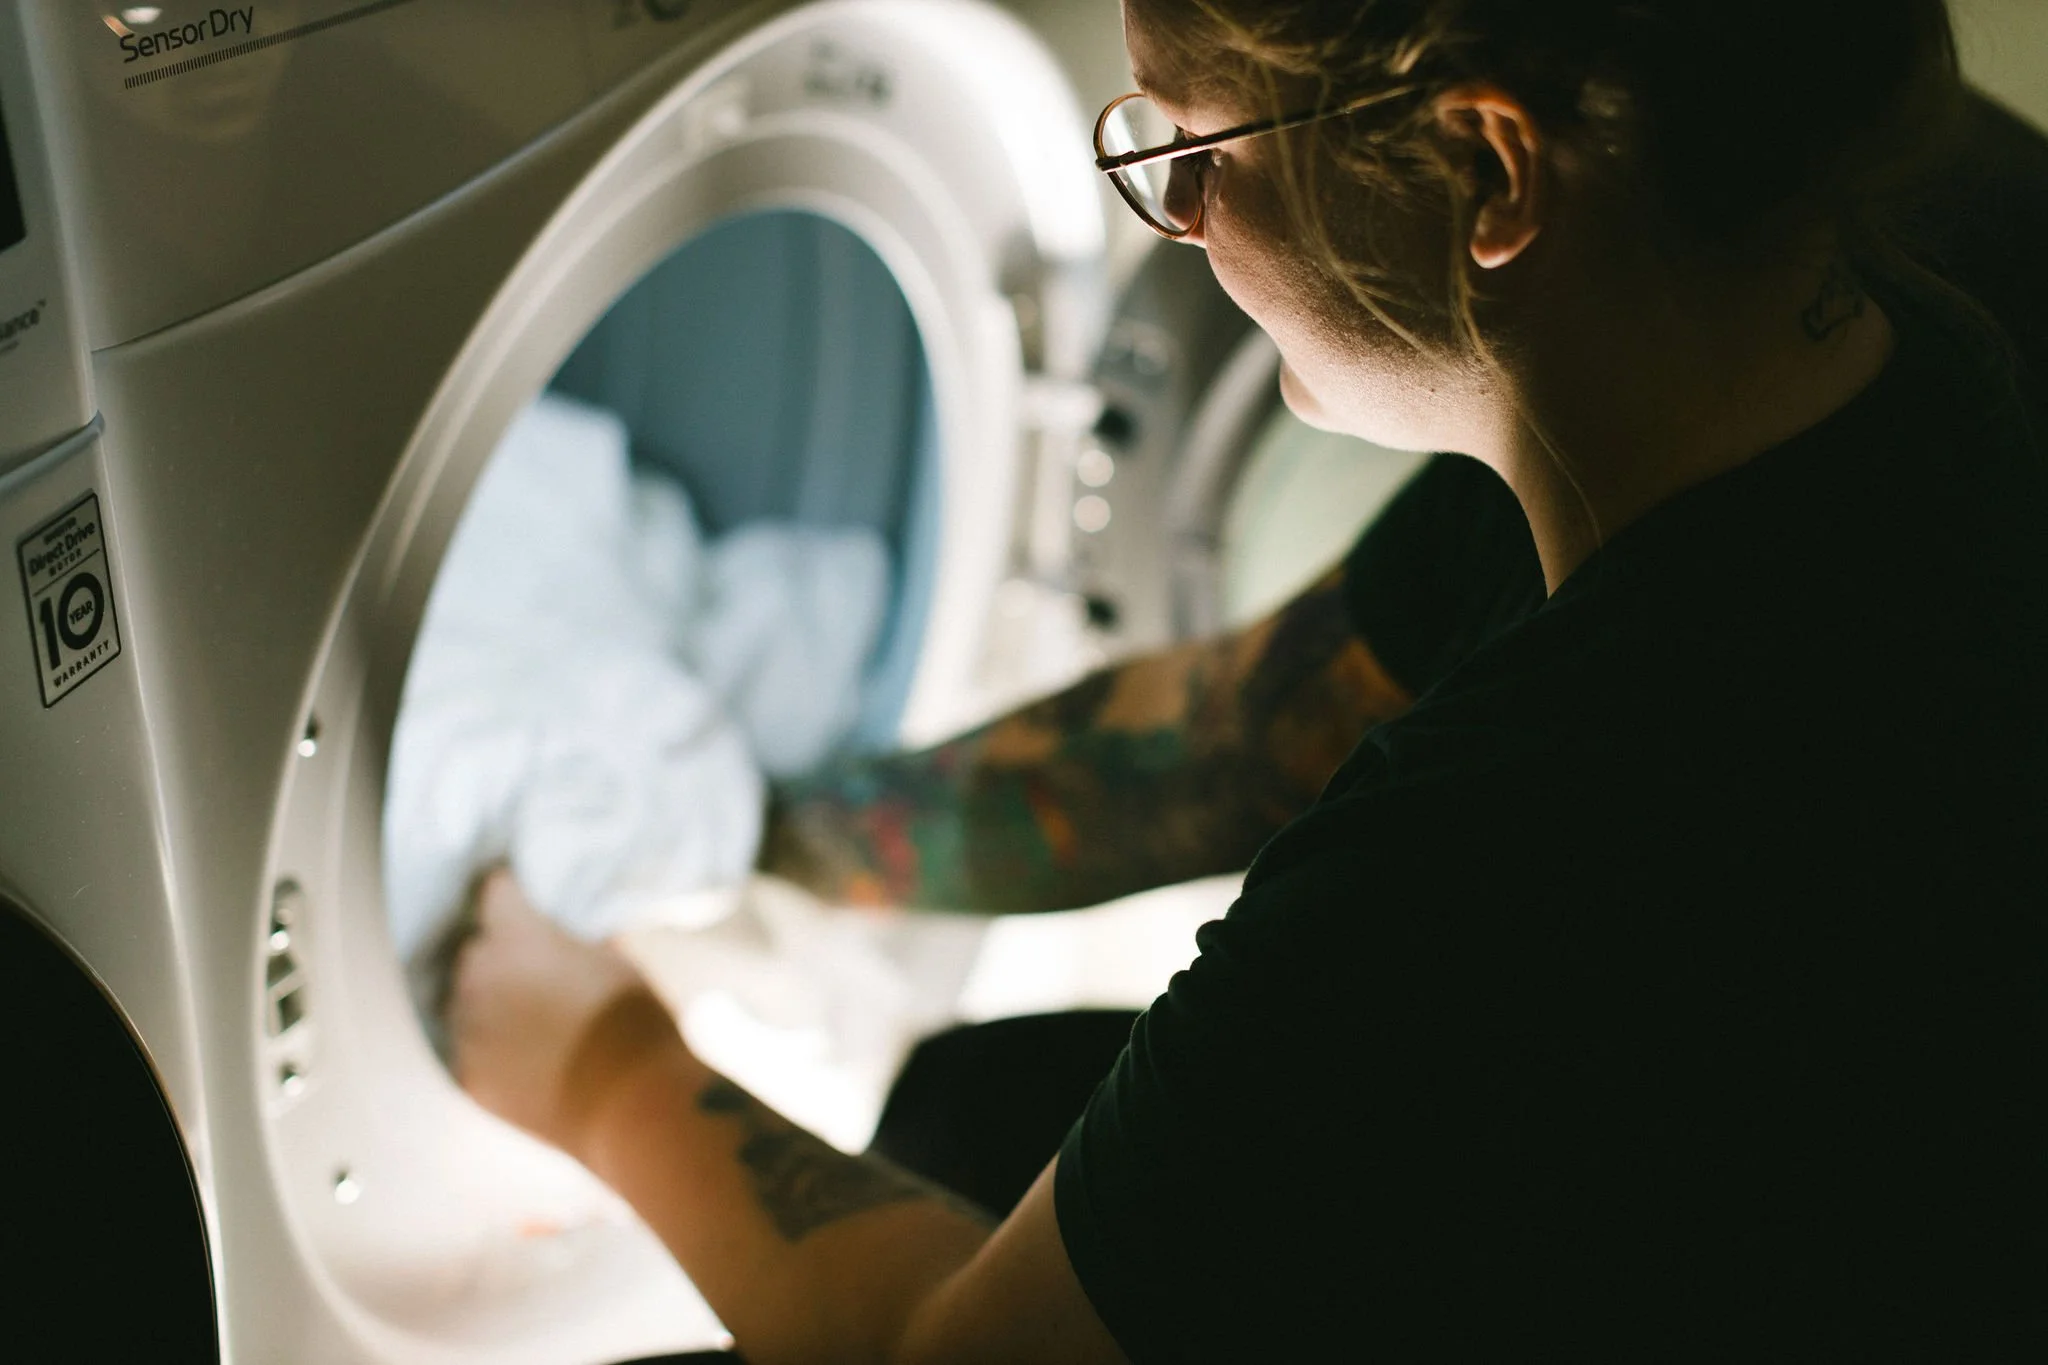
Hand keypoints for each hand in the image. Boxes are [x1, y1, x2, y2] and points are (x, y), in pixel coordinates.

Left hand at [446, 868, 684, 1158]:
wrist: (629, 1099)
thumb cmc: (631, 1020)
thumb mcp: (616, 962)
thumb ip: (578, 945)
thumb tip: (570, 943)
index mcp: (518, 938)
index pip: (494, 894)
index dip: (507, 892)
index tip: (515, 893)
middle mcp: (480, 977)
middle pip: (474, 951)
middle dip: (497, 953)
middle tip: (530, 967)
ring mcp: (469, 1030)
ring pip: (465, 1001)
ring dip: (488, 1001)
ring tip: (526, 1017)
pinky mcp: (468, 1076)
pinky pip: (470, 1049)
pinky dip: (489, 1047)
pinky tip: (521, 1056)